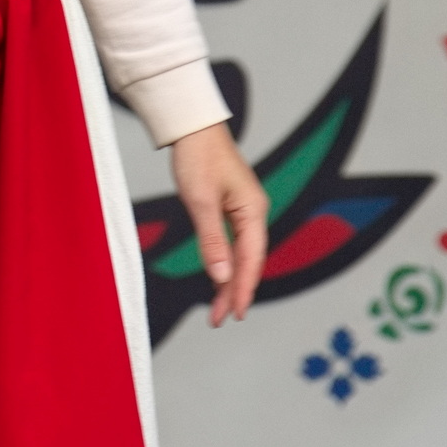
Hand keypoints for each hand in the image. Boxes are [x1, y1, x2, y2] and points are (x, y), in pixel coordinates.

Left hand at [166, 122, 266, 326]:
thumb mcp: (200, 201)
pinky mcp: (231, 207)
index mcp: (254, 210)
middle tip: (220, 320)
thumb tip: (221, 276)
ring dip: (228, 281)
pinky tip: (216, 279)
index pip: (251, 259)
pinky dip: (223, 263)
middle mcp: (254, 212)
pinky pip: (232, 243)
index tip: (235, 314)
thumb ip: (212, 241)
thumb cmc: (197, 157)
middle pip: (248, 261)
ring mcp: (243, 210)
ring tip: (216, 310)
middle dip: (234, 291)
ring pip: (240, 254)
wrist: (193, 126)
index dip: (243, 289)